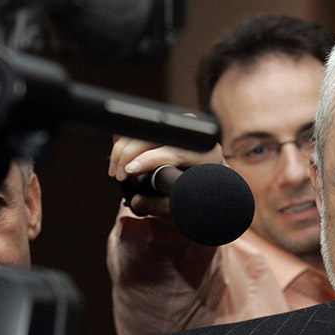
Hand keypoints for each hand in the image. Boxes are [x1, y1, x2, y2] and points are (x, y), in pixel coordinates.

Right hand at [108, 136, 224, 215]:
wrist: (218, 184)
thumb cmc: (204, 196)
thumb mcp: (186, 205)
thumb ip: (162, 206)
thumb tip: (137, 202)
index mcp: (208, 155)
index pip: (175, 151)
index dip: (148, 160)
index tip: (129, 171)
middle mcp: (197, 138)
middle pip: (156, 136)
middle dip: (129, 153)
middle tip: (117, 174)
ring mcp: (184, 130)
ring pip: (147, 130)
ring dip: (125, 147)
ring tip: (115, 169)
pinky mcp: (172, 128)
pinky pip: (146, 129)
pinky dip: (128, 141)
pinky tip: (120, 155)